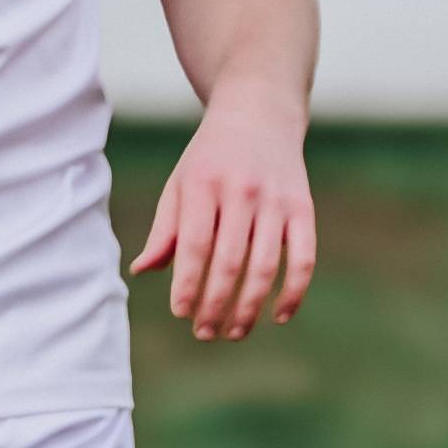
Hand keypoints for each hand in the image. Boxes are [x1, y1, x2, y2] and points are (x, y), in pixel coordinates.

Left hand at [131, 84, 315, 340]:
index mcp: (203, 186)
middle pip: (230, 260)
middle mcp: (242, 193)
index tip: (180, 312)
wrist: (258, 114)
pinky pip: (304, 257)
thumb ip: (165, 230)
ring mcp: (277, 201)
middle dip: (216, 302)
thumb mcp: (179, 184)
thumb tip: (142, 271)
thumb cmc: (209, 159)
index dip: (188, 282)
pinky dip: (294, 290)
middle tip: (204, 333)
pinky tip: (279, 316)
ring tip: (234, 332)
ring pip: (266, 264)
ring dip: (251, 305)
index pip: (194, 244)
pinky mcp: (304, 208)